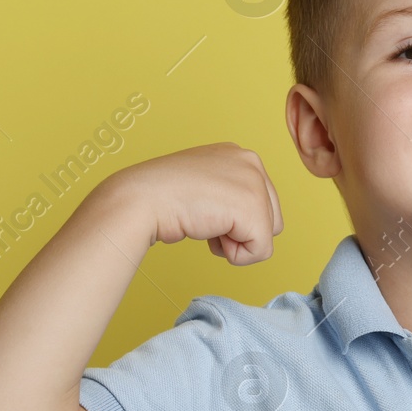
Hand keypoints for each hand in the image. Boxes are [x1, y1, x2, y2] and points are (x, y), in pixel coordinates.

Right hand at [102, 142, 283, 264]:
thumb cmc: (162, 197)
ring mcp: (254, 183)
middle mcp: (251, 162)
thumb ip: (228, 194)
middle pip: (270, 218)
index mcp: (239, 155)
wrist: (141, 199)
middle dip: (240, 230)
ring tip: (207, 224)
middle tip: (207, 220)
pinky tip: (211, 235)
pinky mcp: (252, 208)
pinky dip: (236, 256)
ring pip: (267, 235)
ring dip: (236, 242)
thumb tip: (244, 221)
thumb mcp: (203, 185)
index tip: (204, 209)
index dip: (233, 219)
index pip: (260, 202)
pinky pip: (261, 251)